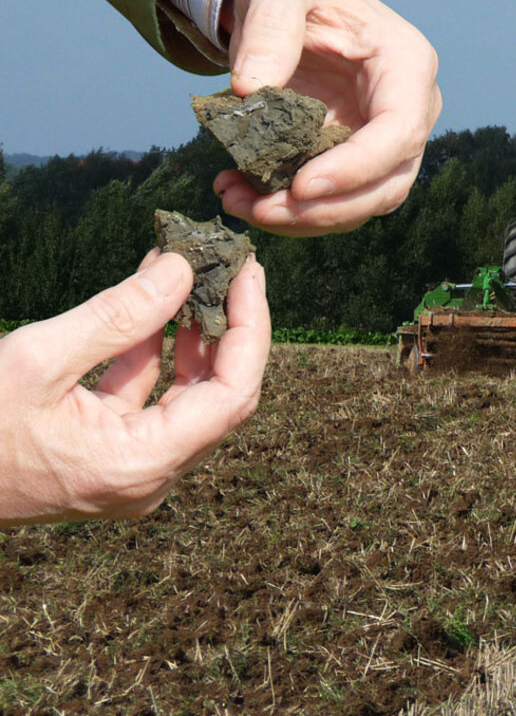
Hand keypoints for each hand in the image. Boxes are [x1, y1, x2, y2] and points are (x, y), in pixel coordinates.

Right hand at [0, 251, 270, 525]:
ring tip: (194, 270)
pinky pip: (146, 397)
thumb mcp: (36, 359)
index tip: (249, 273)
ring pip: (185, 394)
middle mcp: (147, 476)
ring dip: (190, 332)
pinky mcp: (106, 454)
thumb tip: (182, 269)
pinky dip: (151, 349)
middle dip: (229, 326)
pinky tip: (154, 297)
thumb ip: (118, 315)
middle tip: (233, 265)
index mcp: (141, 465)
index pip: (233, 395)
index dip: (251, 330)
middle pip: (220, 395)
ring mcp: (129, 469)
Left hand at [213, 0, 441, 235]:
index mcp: (407, 65)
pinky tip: (242, 193)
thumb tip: (250, 89)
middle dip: (326, 209)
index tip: (300, 188)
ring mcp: (386, 140)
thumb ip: (269, 27)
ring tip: (238, 201)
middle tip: (260, 210)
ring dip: (304, 219)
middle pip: (387, 183)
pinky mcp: (355, 158)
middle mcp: (410, 110)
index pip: (399, 133)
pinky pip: (334, 200)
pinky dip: (290, 209)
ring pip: (363, 204)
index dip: (356, 169)